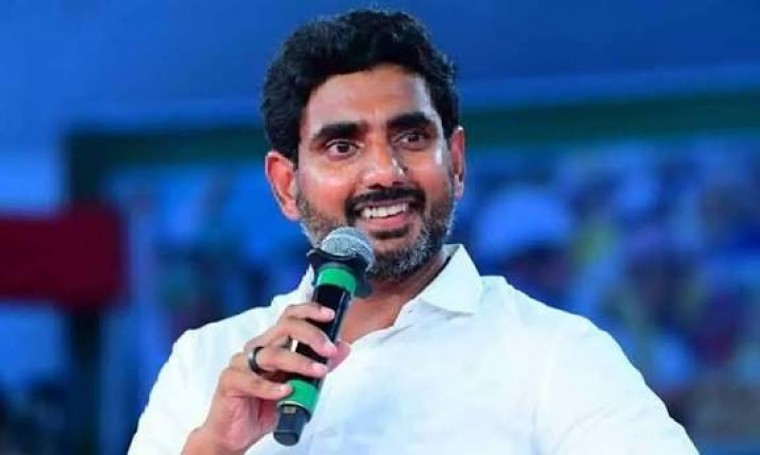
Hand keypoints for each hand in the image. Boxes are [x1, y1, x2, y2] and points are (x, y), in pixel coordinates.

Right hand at [183, 302, 350, 453]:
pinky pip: (250, 380)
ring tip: (318, 372)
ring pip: (272, 354)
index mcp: (272, 344)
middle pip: (285, 328)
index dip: (310, 312)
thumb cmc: (265, 406)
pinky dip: (271, 387)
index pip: (290, 317)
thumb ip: (318, 366)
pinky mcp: (230, 382)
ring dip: (299, 362)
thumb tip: (343, 348)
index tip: (331, 315)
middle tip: (329, 350)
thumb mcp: (299, 387)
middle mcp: (257, 348)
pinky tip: (286, 391)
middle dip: (312, 335)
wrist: (236, 434)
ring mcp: (241, 363)